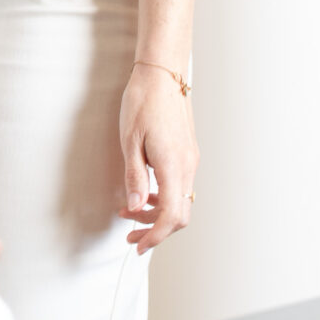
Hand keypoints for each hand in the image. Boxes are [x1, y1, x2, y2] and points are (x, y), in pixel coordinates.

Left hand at [118, 66, 196, 252]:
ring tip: (130, 211)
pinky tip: (145, 192)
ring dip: (157, 213)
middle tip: (130, 235)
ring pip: (181, 201)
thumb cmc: (142, 101)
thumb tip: (135, 207)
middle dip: (156, 230)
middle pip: (180, 215)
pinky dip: (164, 197)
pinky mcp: (188, 152)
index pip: (171, 216)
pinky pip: (180, 185)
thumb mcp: (129, 139)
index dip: (155, 236)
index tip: (137, 245)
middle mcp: (187, 166)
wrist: (162, 73)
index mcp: (173, 166)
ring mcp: (190, 159)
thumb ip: (134, 176)